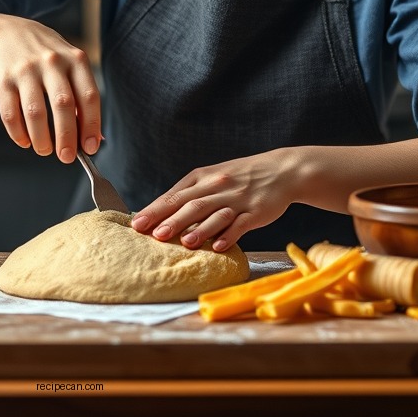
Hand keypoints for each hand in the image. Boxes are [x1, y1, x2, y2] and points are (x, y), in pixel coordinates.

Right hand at [0, 16, 100, 162]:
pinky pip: (10, 113)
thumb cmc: (48, 56)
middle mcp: (51, 62)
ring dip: (42, 139)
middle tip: (66, 156)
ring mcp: (25, 70)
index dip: (91, 125)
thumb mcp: (71, 64)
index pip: (89, 96)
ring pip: (35, 112)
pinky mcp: (3, 80)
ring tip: (45, 149)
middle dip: (67, 137)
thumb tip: (95, 138)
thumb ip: (83, 97)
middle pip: (63, 105)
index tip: (90, 147)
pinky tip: (25, 141)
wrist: (9, 33)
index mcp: (75, 59)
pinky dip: (18, 133)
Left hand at [130, 152, 295, 250]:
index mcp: (202, 178)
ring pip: (215, 214)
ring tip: (183, 242)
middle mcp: (217, 186)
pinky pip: (241, 224)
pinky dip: (229, 235)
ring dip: (199, 228)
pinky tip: (218, 246)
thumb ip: (190, 193)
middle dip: (171, 219)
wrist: (280, 170)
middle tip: (153, 234)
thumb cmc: (239, 177)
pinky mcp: (256, 211)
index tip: (137, 224)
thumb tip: (161, 213)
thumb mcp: (212, 177)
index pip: (174, 195)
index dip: (155, 210)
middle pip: (191, 204)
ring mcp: (237, 199)